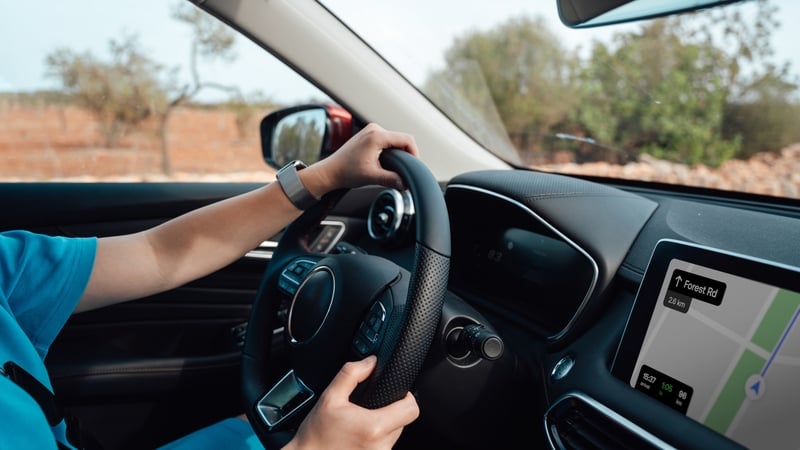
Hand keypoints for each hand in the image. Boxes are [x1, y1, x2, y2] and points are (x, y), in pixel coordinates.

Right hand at [283, 356, 419, 449]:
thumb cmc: (316, 435)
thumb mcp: (329, 398)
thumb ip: (351, 374)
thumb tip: (370, 361)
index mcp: (374, 427)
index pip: (411, 409)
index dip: (406, 397)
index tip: (396, 393)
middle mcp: (381, 446)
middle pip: (403, 421)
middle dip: (391, 411)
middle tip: (368, 409)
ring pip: (394, 434)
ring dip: (383, 426)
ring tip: (360, 424)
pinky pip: (384, 446)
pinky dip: (376, 439)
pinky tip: (358, 436)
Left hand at [302, 124, 419, 196]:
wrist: (331, 171)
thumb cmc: (346, 172)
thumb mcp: (372, 177)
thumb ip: (391, 179)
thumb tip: (406, 183)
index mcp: (376, 136)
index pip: (406, 139)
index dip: (414, 153)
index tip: (414, 166)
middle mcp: (374, 129)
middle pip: (402, 139)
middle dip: (406, 154)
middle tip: (406, 170)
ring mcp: (371, 131)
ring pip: (395, 140)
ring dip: (399, 152)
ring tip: (396, 167)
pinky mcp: (369, 135)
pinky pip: (388, 140)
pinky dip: (391, 151)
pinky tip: (387, 162)